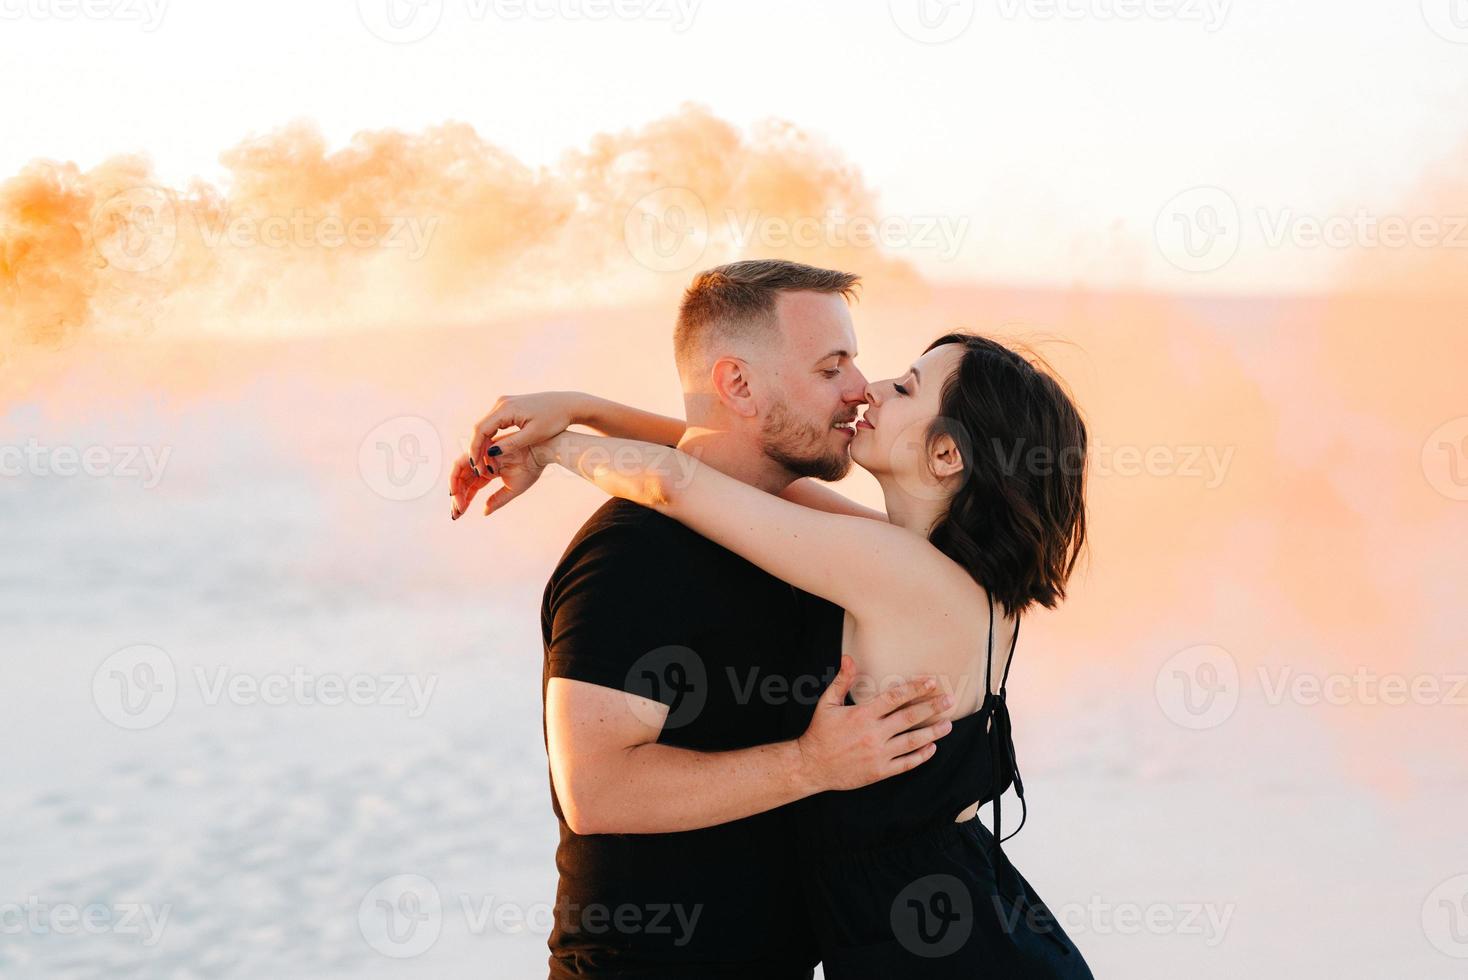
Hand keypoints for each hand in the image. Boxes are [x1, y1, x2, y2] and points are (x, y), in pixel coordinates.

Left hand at [449, 440, 548, 520]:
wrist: (542, 451)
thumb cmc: (532, 467)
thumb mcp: (513, 488)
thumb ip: (498, 500)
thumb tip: (484, 512)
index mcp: (489, 470)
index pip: (472, 487)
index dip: (464, 500)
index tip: (458, 514)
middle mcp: (482, 462)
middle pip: (463, 481)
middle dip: (457, 497)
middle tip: (455, 514)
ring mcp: (481, 455)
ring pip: (459, 473)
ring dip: (455, 489)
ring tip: (457, 506)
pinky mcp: (479, 449)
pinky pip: (462, 464)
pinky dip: (457, 478)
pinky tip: (458, 494)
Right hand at [467, 392, 584, 473]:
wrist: (568, 405)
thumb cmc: (555, 420)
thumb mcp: (534, 435)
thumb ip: (512, 443)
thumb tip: (491, 452)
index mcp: (506, 408)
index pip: (480, 429)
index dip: (475, 449)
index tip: (475, 466)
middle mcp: (501, 403)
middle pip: (480, 427)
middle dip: (476, 448)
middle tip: (477, 468)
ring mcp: (504, 403)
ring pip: (485, 426)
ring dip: (482, 444)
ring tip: (483, 463)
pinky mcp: (509, 406)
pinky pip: (494, 423)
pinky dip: (491, 437)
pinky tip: (492, 452)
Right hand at [794, 657, 953, 792]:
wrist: (812, 766)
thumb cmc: (820, 732)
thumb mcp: (827, 703)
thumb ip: (842, 681)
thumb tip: (849, 658)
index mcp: (862, 715)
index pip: (894, 698)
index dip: (915, 688)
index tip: (931, 682)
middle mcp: (873, 734)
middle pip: (909, 718)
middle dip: (932, 708)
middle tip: (949, 701)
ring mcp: (878, 754)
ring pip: (912, 741)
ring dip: (933, 732)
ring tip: (948, 725)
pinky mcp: (879, 771)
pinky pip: (906, 763)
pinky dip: (921, 756)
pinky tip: (932, 747)